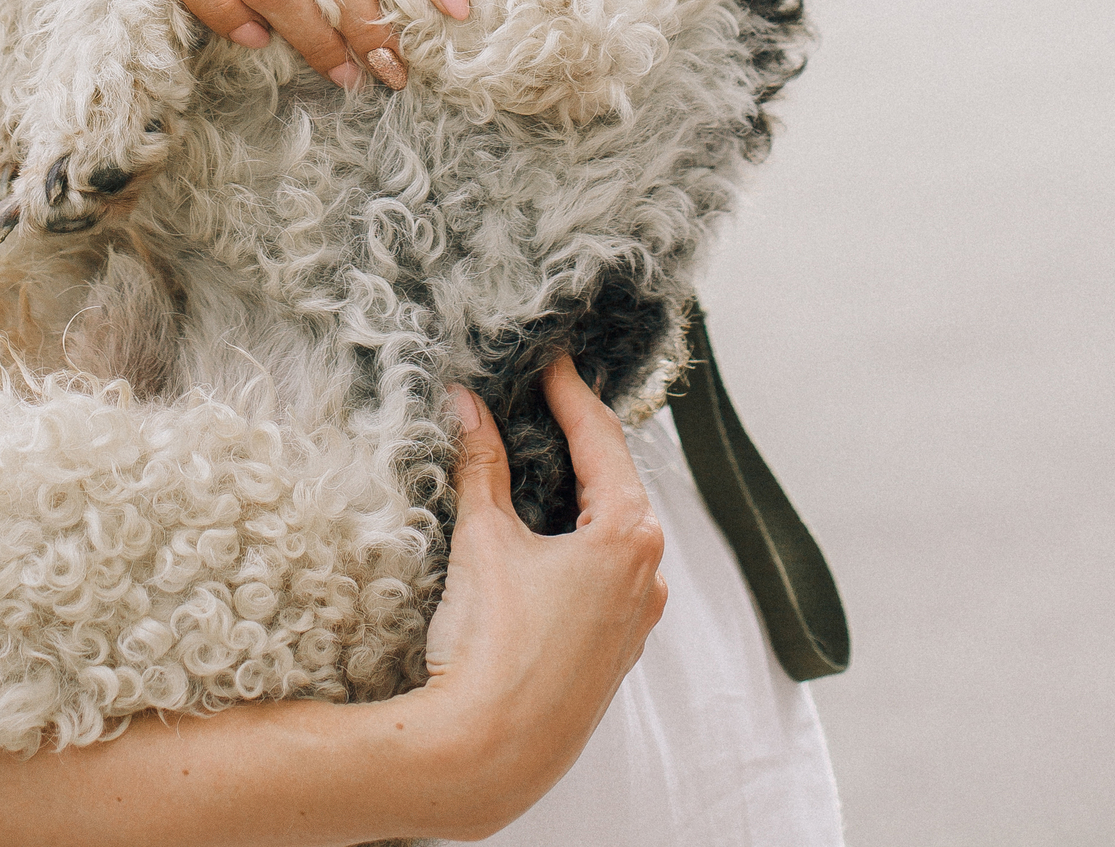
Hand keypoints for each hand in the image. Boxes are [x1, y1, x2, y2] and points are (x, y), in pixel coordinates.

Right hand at [420, 361, 668, 839]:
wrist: (489, 754)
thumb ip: (480, 464)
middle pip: (617, 480)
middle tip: (550, 395)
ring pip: (618, 530)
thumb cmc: (493, 648)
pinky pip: (610, 574)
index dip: (570, 392)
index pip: (601, 438)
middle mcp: (648, 575)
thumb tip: (466, 406)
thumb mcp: (484, 538)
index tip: (552, 359)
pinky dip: (585, 539)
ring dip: (586, 490)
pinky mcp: (616, 651)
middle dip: (582, 435)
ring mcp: (637, 619)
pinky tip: (553, 532)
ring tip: (548, 455)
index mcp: (627, 536)